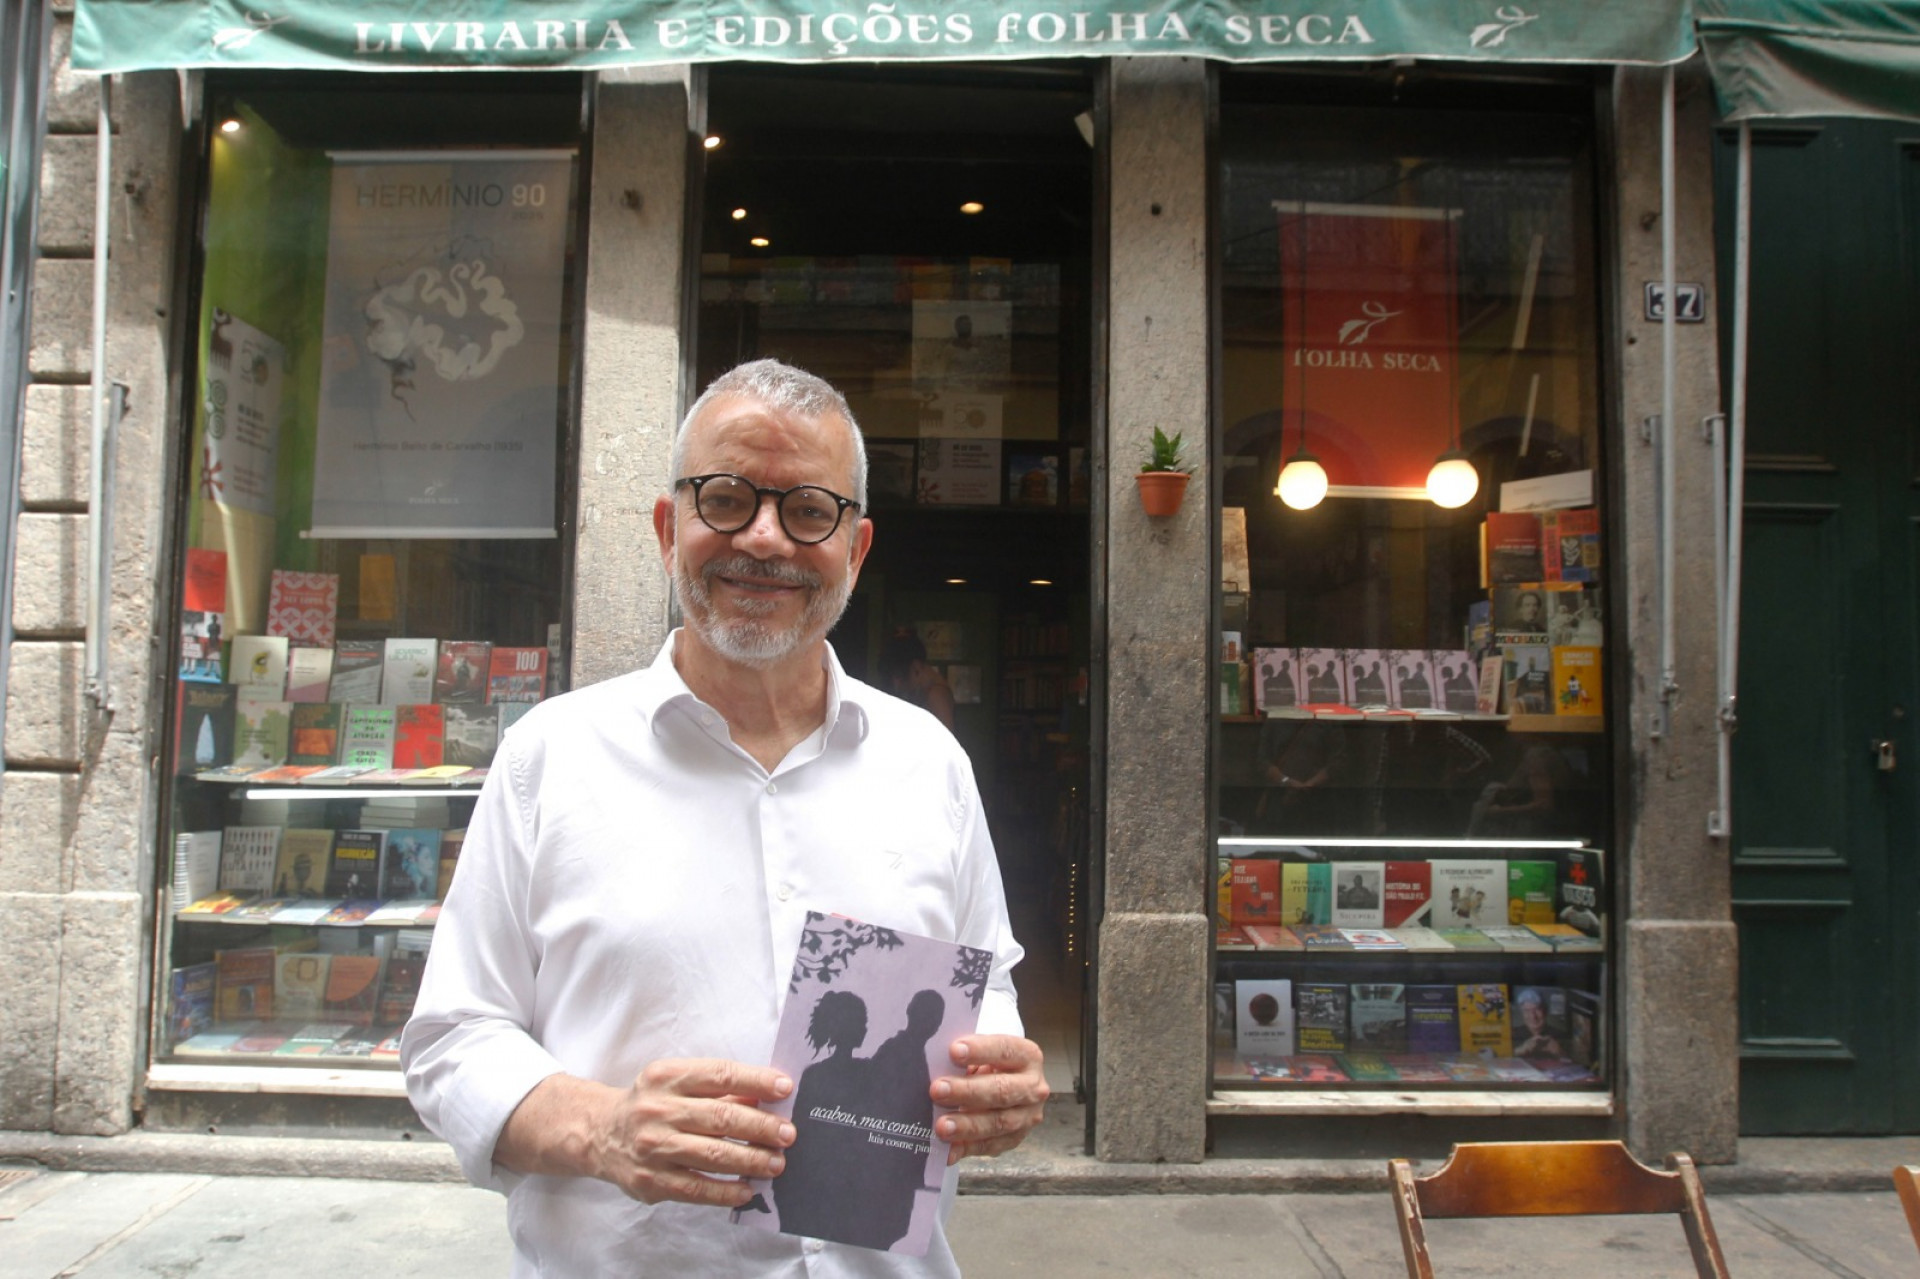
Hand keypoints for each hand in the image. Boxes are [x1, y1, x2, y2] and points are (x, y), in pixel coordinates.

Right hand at [580, 1059, 795, 1206]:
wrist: (600, 1133)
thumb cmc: (652, 1103)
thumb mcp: (676, 1083)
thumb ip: (718, 1089)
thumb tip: (767, 1099)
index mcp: (667, 1077)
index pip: (720, 1075)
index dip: (756, 1081)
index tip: (786, 1089)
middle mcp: (657, 1110)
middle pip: (720, 1118)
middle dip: (761, 1127)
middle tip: (788, 1134)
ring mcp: (652, 1148)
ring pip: (712, 1156)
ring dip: (750, 1161)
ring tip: (777, 1163)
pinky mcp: (650, 1181)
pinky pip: (696, 1189)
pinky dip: (725, 1191)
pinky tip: (747, 1190)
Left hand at [930, 1035, 1048, 1164]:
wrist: (1005, 1086)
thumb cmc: (988, 1064)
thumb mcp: (982, 1053)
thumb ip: (966, 1058)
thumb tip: (936, 1065)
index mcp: (1027, 1056)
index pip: (1005, 1050)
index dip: (980, 1050)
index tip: (953, 1051)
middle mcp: (1033, 1087)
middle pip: (1002, 1090)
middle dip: (968, 1091)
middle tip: (937, 1090)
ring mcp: (1027, 1116)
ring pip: (999, 1122)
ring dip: (968, 1125)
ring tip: (942, 1126)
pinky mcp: (1014, 1139)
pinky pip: (990, 1146)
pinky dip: (966, 1148)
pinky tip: (948, 1150)